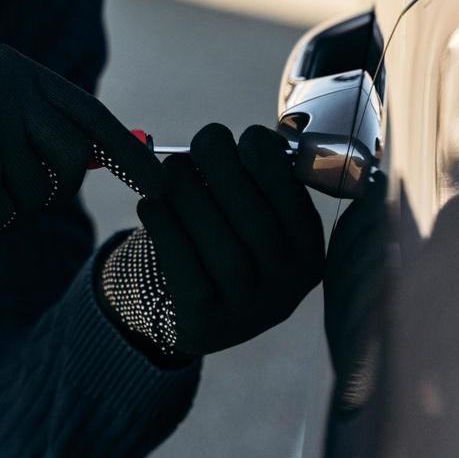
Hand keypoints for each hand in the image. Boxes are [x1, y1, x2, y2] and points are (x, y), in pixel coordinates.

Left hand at [98, 123, 323, 359]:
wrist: (202, 312)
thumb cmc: (230, 242)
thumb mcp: (257, 217)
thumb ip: (253, 181)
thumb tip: (221, 141)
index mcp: (307, 253)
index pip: (294, 203)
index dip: (269, 163)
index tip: (246, 136)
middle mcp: (285, 287)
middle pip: (255, 220)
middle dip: (225, 169)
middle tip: (203, 143)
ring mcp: (246, 309)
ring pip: (219, 244)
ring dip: (189, 194)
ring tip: (172, 171)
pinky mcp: (205, 320)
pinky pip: (183, 266)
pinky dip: (164, 226)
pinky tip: (151, 205)